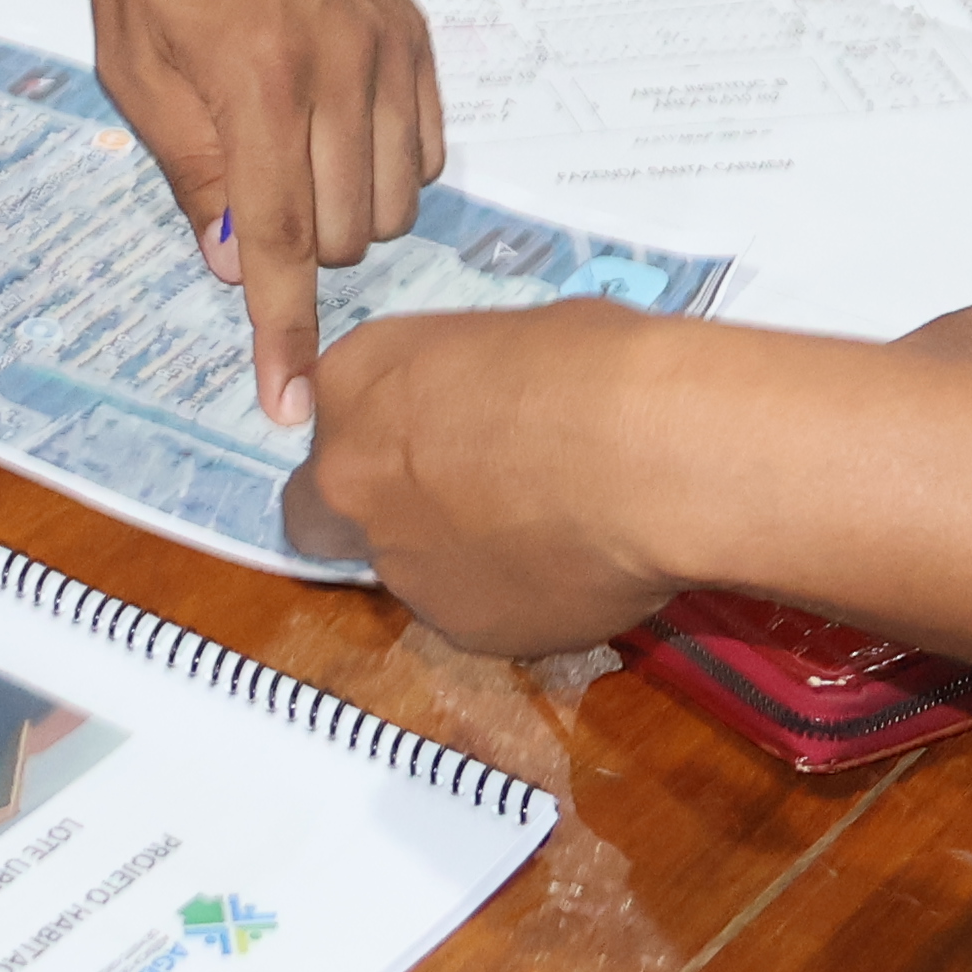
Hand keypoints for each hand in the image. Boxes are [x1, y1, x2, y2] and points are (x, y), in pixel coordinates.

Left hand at [89, 0, 444, 424]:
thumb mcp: (136, 69)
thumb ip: (191, 173)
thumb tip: (232, 267)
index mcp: (253, 84)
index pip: (273, 244)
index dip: (281, 335)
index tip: (291, 404)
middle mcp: (333, 71)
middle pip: (342, 236)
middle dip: (296, 253)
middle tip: (249, 200)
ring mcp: (383, 51)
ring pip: (394, 203)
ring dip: (344, 217)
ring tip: (293, 164)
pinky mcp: (413, 37)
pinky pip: (427, 151)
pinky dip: (388, 172)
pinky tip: (341, 139)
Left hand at [275, 300, 676, 650]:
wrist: (649, 456)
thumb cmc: (591, 365)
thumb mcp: (501, 340)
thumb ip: (455, 393)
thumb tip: (480, 419)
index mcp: (353, 384)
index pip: (330, 414)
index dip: (378, 428)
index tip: (430, 428)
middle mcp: (350, 481)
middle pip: (322, 508)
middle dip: (367, 508)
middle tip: (449, 495)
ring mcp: (398, 565)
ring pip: (404, 569)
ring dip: (449, 555)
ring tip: (543, 529)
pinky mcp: (460, 631)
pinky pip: (474, 613)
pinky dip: (509, 596)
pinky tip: (570, 566)